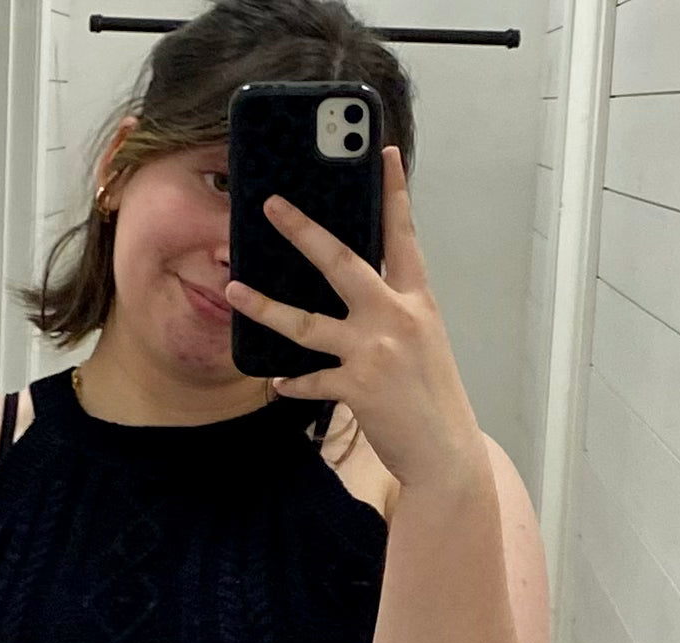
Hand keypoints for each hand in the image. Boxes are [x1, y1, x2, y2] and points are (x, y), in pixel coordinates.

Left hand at [223, 145, 485, 487]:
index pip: (403, 236)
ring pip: (306, 322)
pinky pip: (309, 379)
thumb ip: (393, 313)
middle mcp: (397, 318)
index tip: (381, 153)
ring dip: (265, 306)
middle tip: (273, 205)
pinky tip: (275, 381)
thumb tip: (355, 292)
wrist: (446, 452)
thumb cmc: (432, 397)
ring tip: (233, 290)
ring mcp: (374, 351)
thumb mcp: (423, 343)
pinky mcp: (356, 387)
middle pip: (341, 262)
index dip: (394, 193)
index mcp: (418, 301)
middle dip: (303, 231)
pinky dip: (291, 382)